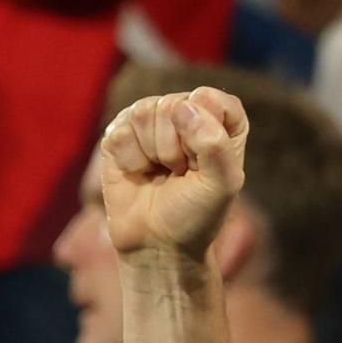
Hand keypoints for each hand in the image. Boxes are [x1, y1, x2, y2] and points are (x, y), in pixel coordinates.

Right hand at [98, 87, 248, 260]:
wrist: (157, 244)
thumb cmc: (197, 213)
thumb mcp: (222, 184)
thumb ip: (214, 143)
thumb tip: (182, 107)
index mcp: (221, 119)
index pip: (208, 99)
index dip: (203, 132)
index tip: (202, 163)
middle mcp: (186, 113)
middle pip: (172, 105)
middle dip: (174, 148)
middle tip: (179, 173)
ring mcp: (151, 121)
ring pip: (143, 113)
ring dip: (152, 153)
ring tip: (159, 172)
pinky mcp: (120, 134)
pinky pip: (119, 132)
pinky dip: (130, 161)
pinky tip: (138, 174)